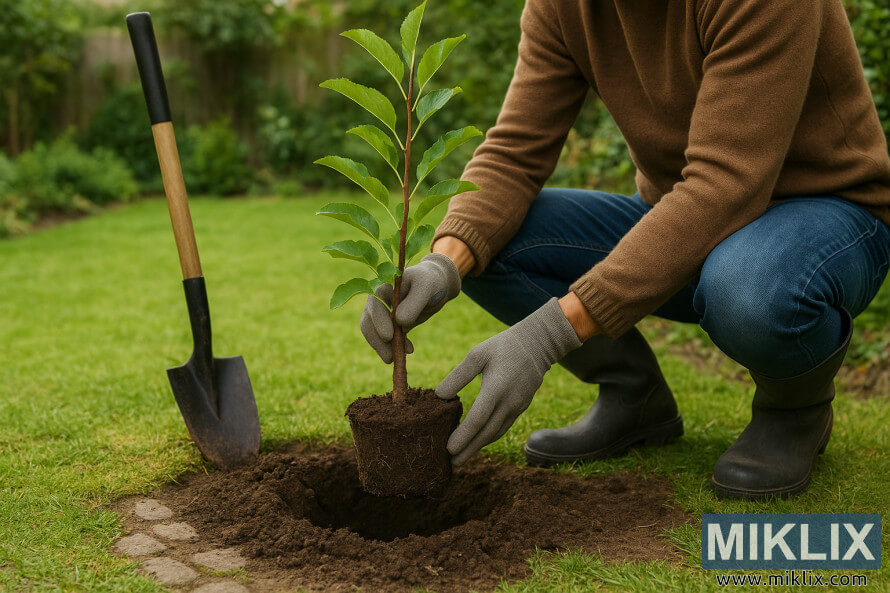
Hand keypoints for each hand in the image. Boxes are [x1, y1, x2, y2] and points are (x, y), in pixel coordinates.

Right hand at [360, 253, 460, 362]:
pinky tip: (408, 350)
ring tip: (396, 359)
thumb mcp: (425, 288)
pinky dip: (393, 347)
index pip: (374, 304)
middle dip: (377, 340)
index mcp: (382, 286)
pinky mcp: (389, 324)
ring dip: (382, 347)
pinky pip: (385, 339)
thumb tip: (399, 322)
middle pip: (368, 321)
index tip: (389, 336)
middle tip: (389, 357)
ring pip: (373, 332)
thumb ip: (414, 302)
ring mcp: (381, 313)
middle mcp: (377, 301)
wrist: (436, 286)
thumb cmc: (430, 282)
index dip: (378, 321)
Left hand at [436, 298, 581, 464]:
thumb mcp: (478, 354)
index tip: (448, 449)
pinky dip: (489, 438)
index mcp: (496, 388)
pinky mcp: (521, 408)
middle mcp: (509, 402)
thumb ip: (459, 375)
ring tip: (460, 458)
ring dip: (478, 447)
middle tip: (450, 464)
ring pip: (496, 433)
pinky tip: (477, 442)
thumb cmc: (502, 346)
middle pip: (486, 433)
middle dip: (468, 449)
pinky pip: (503, 427)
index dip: (463, 436)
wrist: (537, 344)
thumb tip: (439, 395)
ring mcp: (517, 407)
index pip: (478, 419)